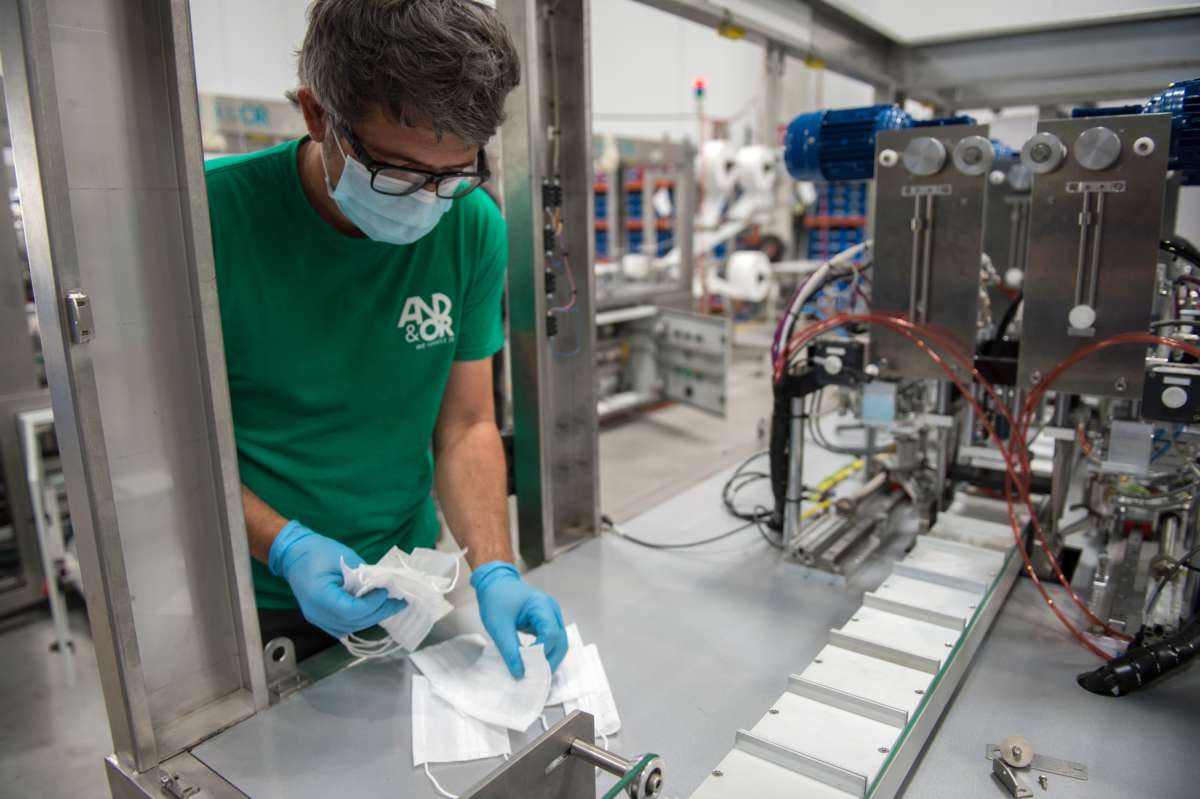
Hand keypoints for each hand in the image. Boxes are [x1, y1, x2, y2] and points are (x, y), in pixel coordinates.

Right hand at [268, 521, 405, 638]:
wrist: (293, 554)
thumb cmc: (316, 551)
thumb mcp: (344, 557)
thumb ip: (362, 574)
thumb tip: (382, 585)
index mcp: (318, 596)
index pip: (350, 610)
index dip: (371, 604)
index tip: (385, 592)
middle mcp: (316, 613)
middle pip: (352, 623)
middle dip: (378, 613)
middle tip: (398, 604)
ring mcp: (316, 618)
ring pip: (349, 627)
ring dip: (371, 618)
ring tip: (390, 607)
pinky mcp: (320, 618)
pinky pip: (343, 626)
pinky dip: (360, 620)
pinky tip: (373, 610)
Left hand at [471, 561, 566, 677]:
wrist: (495, 583)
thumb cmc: (496, 599)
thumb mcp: (499, 627)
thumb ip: (510, 651)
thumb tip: (519, 673)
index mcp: (542, 606)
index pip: (551, 634)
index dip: (542, 653)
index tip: (528, 667)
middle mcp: (552, 610)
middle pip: (561, 641)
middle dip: (550, 661)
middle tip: (536, 677)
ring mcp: (552, 615)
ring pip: (560, 642)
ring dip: (550, 658)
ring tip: (535, 673)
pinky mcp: (547, 621)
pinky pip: (552, 640)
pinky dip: (546, 652)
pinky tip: (535, 663)